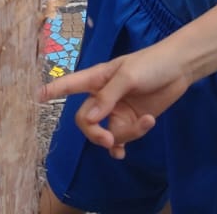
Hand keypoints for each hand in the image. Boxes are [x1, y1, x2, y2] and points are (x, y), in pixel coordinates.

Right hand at [37, 46, 190, 157]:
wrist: (180, 69)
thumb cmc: (151, 63)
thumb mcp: (128, 76)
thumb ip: (108, 97)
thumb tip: (89, 119)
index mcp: (98, 78)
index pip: (70, 85)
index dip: (53, 91)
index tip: (36, 97)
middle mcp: (104, 97)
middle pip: (86, 120)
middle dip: (94, 133)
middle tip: (108, 140)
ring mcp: (118, 111)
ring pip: (107, 133)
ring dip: (123, 136)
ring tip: (145, 124)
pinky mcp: (132, 121)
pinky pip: (122, 139)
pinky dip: (123, 146)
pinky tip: (123, 153)